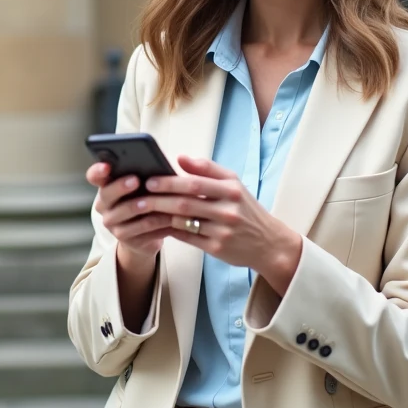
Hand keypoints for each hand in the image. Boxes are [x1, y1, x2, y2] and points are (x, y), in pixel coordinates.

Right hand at [87, 162, 171, 264]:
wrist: (145, 233)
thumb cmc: (145, 200)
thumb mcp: (142, 186)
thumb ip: (143, 175)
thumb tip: (156, 165)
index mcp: (106, 186)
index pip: (94, 176)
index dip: (98, 171)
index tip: (107, 166)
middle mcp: (103, 204)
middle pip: (107, 194)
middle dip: (121, 186)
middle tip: (135, 180)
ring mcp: (111, 222)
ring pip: (124, 211)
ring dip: (140, 206)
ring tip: (154, 202)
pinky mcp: (123, 237)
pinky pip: (140, 228)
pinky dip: (156, 221)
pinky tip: (168, 216)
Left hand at [139, 156, 302, 294]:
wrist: (268, 243)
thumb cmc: (246, 209)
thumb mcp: (234, 184)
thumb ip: (207, 169)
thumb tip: (180, 158)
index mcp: (231, 190)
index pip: (195, 183)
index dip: (170, 181)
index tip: (150, 180)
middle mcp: (228, 210)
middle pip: (186, 203)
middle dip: (159, 199)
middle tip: (139, 196)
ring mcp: (222, 231)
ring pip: (184, 222)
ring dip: (160, 215)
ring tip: (143, 210)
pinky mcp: (217, 248)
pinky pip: (187, 238)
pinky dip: (170, 230)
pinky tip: (157, 224)